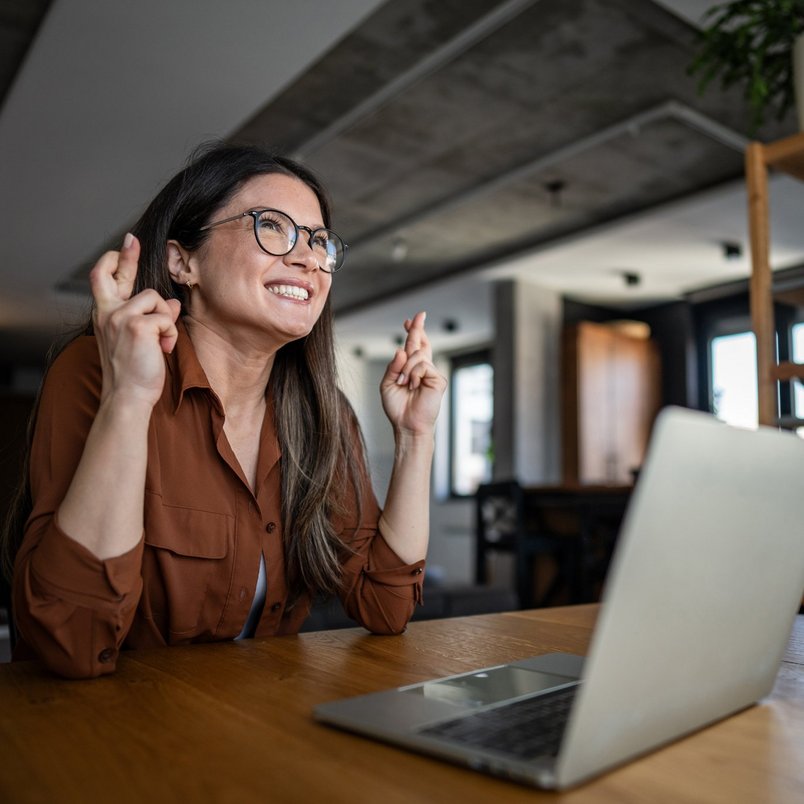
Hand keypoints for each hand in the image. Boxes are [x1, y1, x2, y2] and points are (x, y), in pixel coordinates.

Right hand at [89, 234, 180, 407]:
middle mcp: (107, 313)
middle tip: (132, 239)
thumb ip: (151, 319)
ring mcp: (120, 317)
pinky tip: (163, 350)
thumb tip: (173, 303)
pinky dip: (171, 334)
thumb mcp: (142, 341)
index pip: (103, 280)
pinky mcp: (137, 325)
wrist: (127, 396)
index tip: (127, 244)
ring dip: (167, 321)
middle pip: (112, 273)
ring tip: (160, 344)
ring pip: (157, 299)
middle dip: (126, 254)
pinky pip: (167, 317)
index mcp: (105, 315)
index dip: (116, 260)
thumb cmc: (134, 372)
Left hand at [380, 311, 446, 436]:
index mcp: (410, 369)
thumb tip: (401, 349)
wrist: (406, 425)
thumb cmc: (397, 407)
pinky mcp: (438, 380)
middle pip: (421, 343)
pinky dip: (413, 375)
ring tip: (403, 383)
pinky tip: (412, 386)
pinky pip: (423, 366)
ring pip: (417, 355)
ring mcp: (431, 373)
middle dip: (418, 328)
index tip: (409, 321)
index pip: (413, 347)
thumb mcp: (387, 384)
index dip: (412, 332)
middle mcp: (422, 369)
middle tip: (420, 315)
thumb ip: (393, 366)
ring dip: (406, 368)